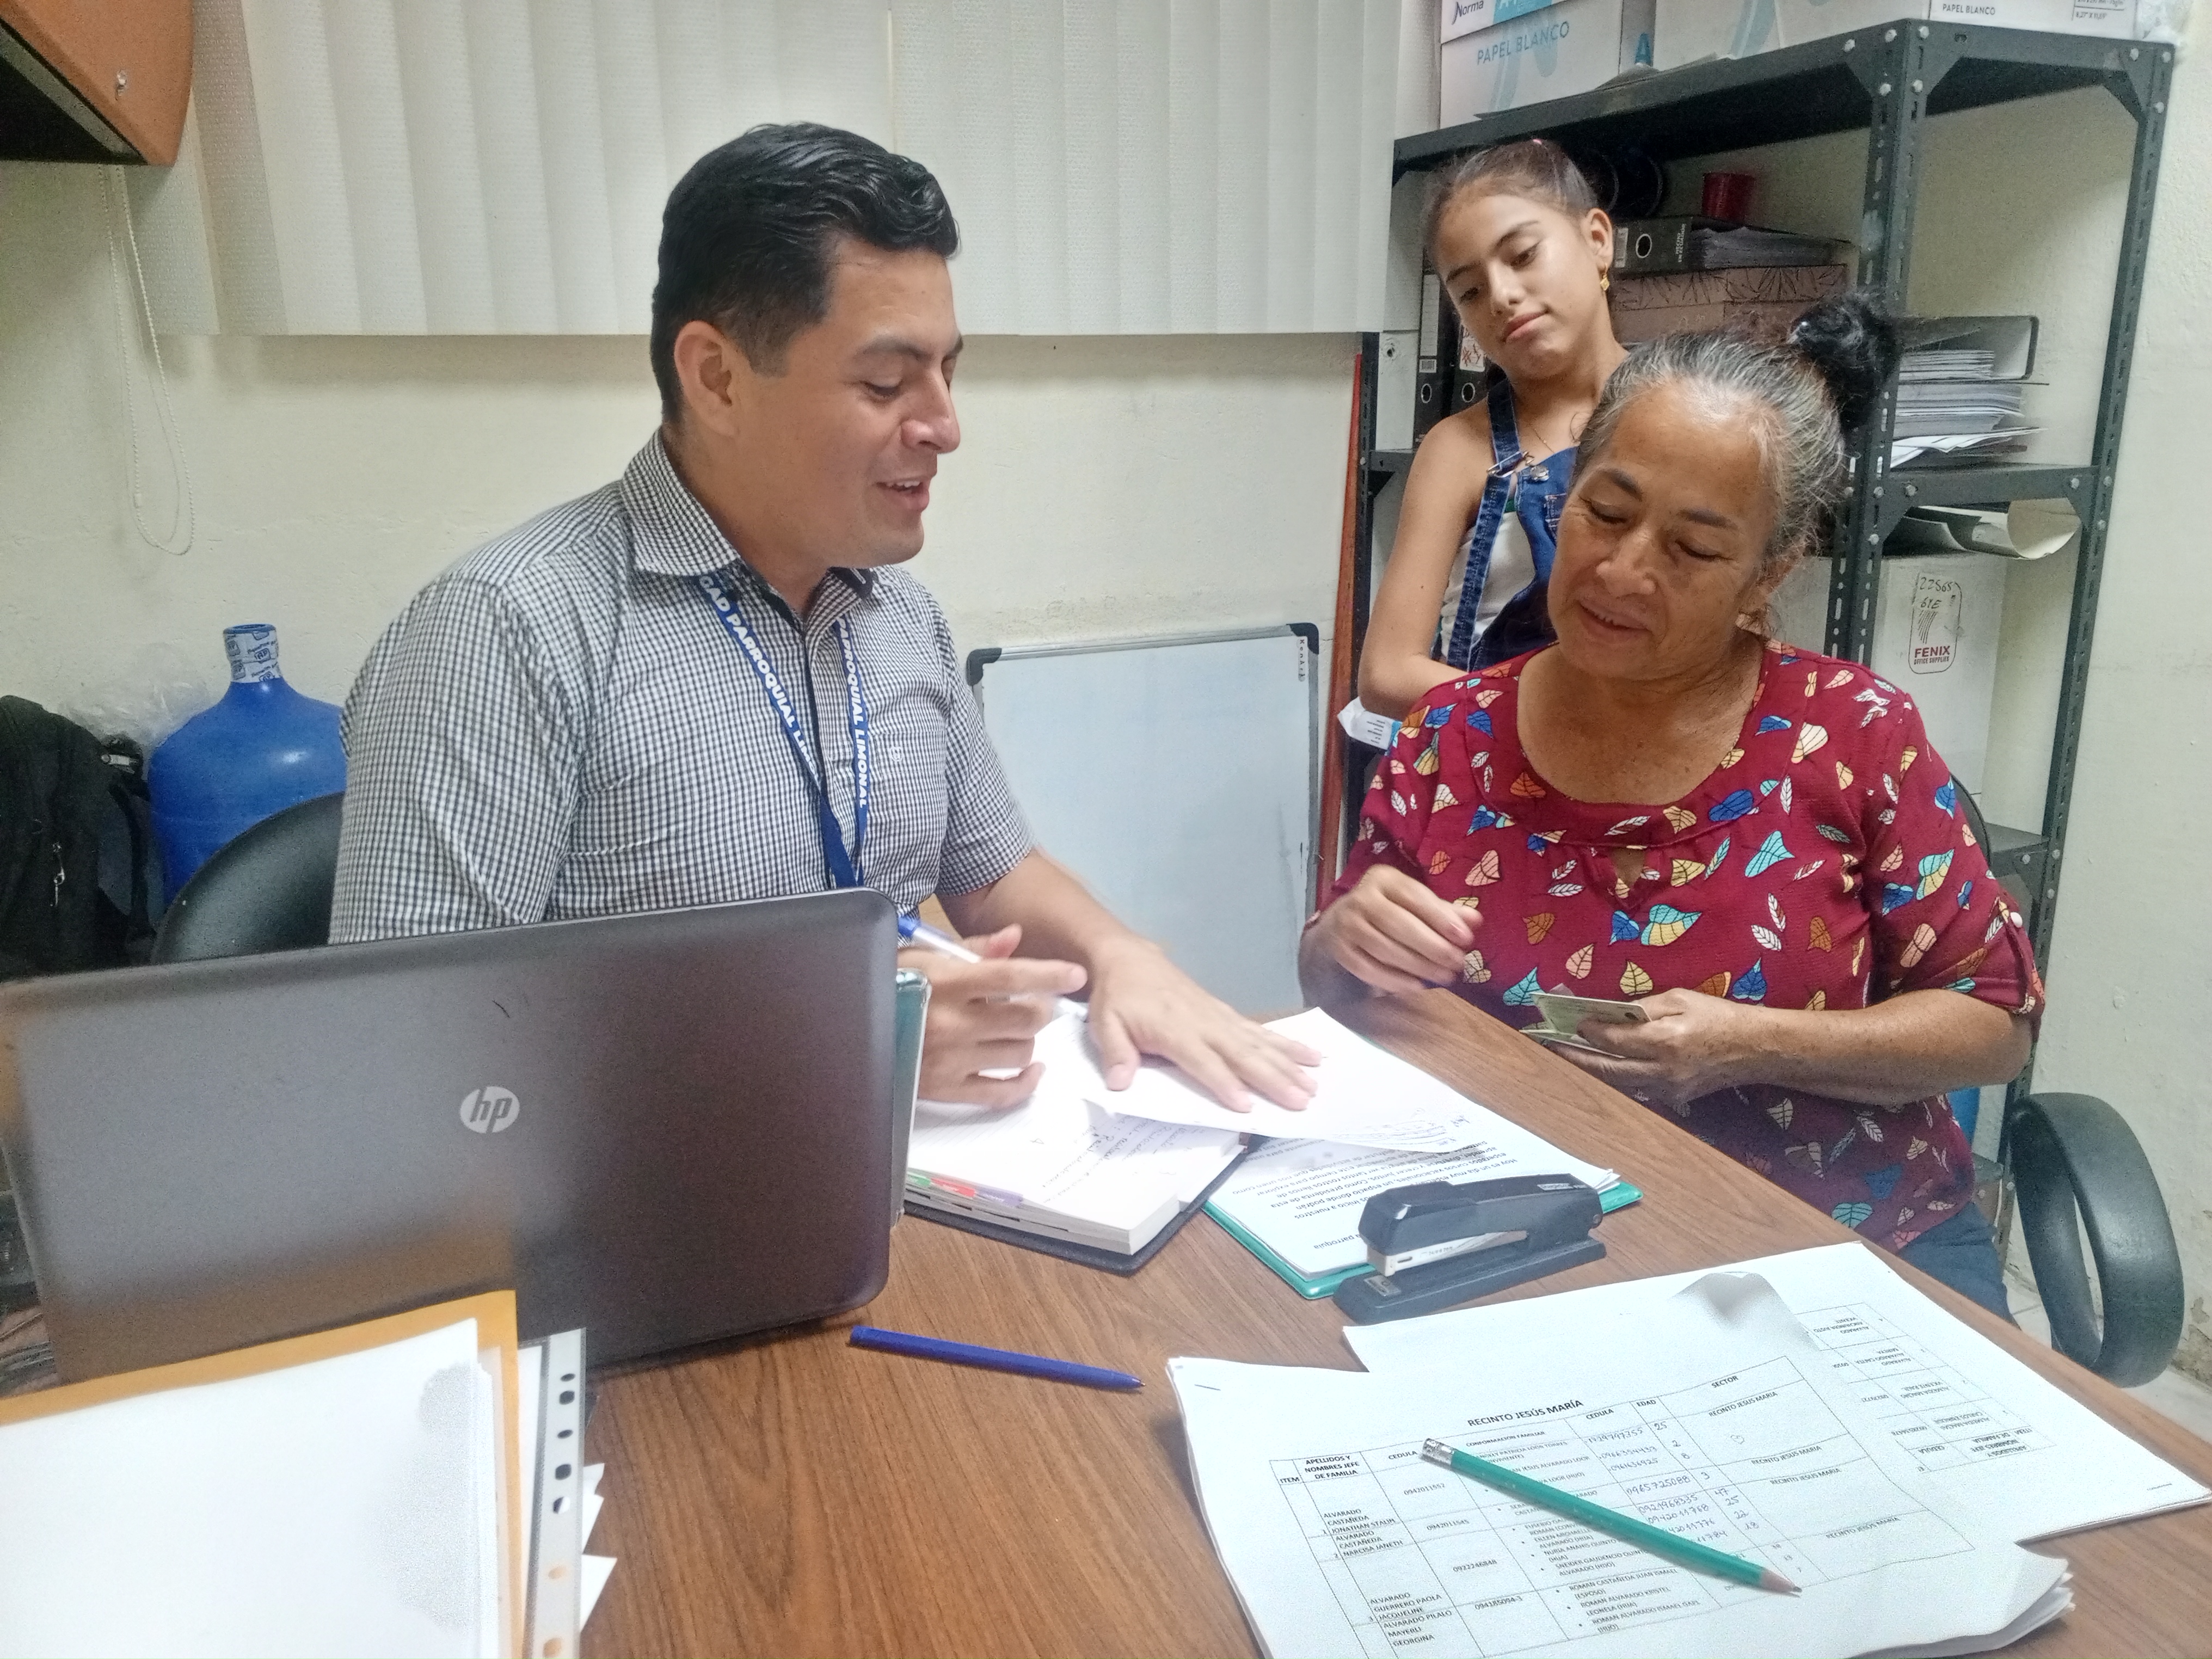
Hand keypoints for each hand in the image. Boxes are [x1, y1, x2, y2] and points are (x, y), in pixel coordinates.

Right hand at [902, 925, 1085, 1107]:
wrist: (847, 1023)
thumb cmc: (889, 983)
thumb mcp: (925, 956)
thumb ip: (974, 949)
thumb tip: (1015, 937)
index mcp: (946, 982)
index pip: (1010, 976)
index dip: (1048, 974)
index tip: (1076, 974)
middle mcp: (951, 1022)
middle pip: (1025, 1019)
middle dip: (1041, 1010)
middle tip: (1037, 1005)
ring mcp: (949, 1059)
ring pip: (1019, 1053)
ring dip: (1028, 1041)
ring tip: (1017, 1031)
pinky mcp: (944, 1089)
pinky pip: (1000, 1093)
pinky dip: (1024, 1083)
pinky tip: (1032, 1070)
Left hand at [1085, 938, 1320, 1113]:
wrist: (1127, 957)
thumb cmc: (1116, 996)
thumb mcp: (1104, 1024)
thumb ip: (1115, 1053)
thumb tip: (1121, 1084)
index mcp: (1173, 1029)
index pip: (1202, 1060)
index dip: (1223, 1083)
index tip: (1246, 1106)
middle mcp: (1203, 1022)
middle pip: (1242, 1053)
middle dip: (1272, 1078)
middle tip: (1301, 1100)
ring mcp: (1219, 1016)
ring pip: (1259, 1042)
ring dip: (1288, 1064)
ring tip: (1314, 1083)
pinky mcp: (1226, 1012)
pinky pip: (1261, 1030)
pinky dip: (1286, 1043)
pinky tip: (1310, 1054)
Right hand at [1308, 866, 1480, 995]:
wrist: (1340, 925)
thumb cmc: (1389, 911)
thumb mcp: (1414, 904)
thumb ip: (1444, 912)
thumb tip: (1475, 921)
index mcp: (1384, 879)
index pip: (1415, 897)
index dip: (1441, 918)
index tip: (1465, 939)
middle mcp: (1361, 897)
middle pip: (1399, 924)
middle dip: (1432, 947)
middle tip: (1458, 964)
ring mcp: (1347, 924)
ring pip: (1385, 949)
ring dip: (1418, 966)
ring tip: (1444, 977)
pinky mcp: (1340, 949)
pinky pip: (1368, 969)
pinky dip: (1394, 980)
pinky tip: (1416, 986)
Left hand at [1553, 989, 1768, 1110]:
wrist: (1755, 1049)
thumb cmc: (1717, 1016)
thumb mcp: (1680, 999)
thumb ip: (1643, 1007)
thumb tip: (1609, 1014)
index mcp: (1667, 1041)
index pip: (1614, 1041)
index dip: (1589, 1032)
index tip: (1573, 1022)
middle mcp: (1664, 1070)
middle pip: (1607, 1070)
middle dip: (1576, 1057)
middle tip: (1552, 1046)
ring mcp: (1668, 1090)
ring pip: (1618, 1083)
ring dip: (1592, 1069)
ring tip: (1569, 1054)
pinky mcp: (1673, 1099)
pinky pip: (1636, 1088)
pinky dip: (1616, 1076)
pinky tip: (1602, 1064)